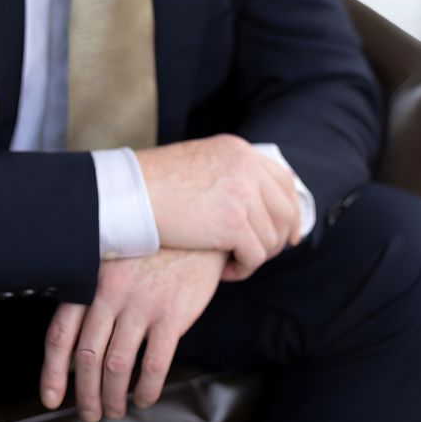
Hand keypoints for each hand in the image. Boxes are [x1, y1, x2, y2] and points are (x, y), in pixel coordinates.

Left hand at [40, 248, 224, 421]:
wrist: (195, 227)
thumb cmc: (151, 250)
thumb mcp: (114, 262)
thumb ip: (93, 297)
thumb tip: (74, 348)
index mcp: (90, 281)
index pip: (60, 333)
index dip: (52, 372)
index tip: (51, 397)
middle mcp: (110, 293)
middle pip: (86, 357)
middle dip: (84, 394)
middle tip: (88, 413)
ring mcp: (141, 304)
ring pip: (116, 367)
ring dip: (112, 398)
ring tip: (114, 410)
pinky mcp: (171, 315)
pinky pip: (153, 365)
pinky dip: (146, 390)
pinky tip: (144, 398)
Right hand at [137, 134, 300, 279]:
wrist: (129, 193)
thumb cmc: (153, 183)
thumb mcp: (200, 163)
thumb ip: (229, 174)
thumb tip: (252, 201)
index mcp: (239, 150)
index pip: (284, 181)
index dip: (291, 210)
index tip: (288, 233)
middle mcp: (247, 167)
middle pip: (286, 210)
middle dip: (278, 238)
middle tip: (259, 255)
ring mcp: (243, 193)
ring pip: (271, 237)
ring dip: (255, 256)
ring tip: (233, 263)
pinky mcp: (234, 223)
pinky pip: (255, 256)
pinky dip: (244, 269)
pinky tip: (226, 271)